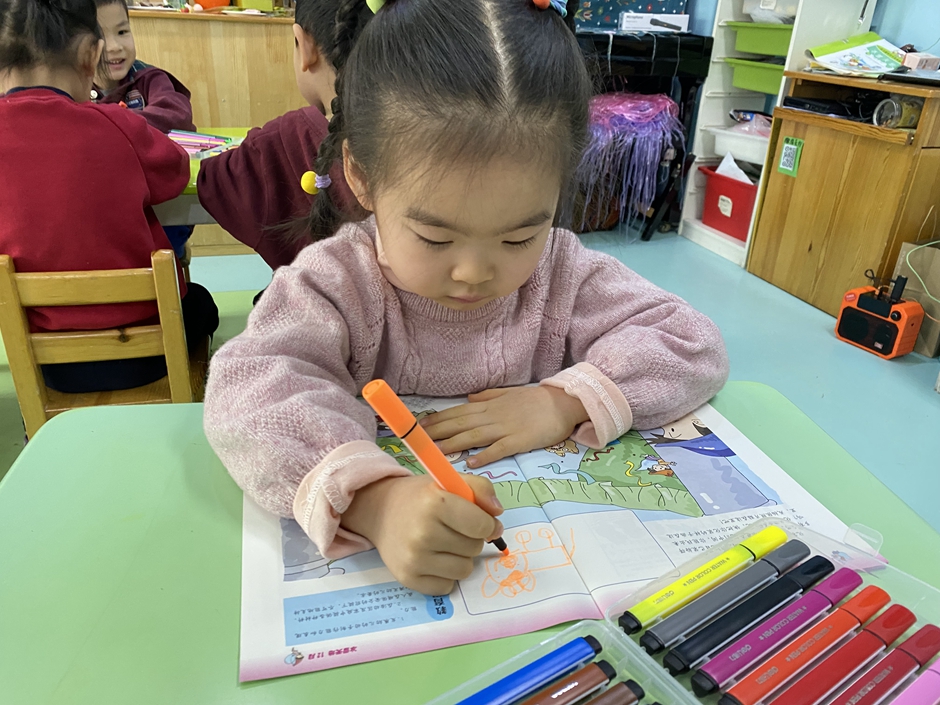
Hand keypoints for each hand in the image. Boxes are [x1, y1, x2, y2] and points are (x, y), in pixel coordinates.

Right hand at [341, 473, 503, 594]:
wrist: (380, 511)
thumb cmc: (421, 497)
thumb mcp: (450, 482)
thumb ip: (481, 490)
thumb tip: (497, 515)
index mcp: (435, 502)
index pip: (482, 526)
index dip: (487, 523)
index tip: (479, 521)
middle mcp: (423, 532)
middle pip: (475, 548)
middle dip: (470, 538)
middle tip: (453, 528)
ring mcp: (414, 558)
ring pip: (464, 569)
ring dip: (460, 558)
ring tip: (444, 543)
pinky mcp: (408, 578)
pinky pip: (447, 586)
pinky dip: (445, 575)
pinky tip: (432, 558)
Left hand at [420, 386, 588, 466]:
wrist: (562, 403)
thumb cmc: (536, 399)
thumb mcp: (508, 393)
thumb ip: (488, 396)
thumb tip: (468, 398)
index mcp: (489, 405)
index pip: (457, 412)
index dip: (438, 418)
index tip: (420, 425)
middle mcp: (492, 415)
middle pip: (460, 424)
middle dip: (438, 432)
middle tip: (418, 440)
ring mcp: (505, 428)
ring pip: (474, 436)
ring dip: (453, 444)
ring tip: (435, 452)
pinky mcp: (519, 441)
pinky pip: (498, 449)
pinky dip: (484, 455)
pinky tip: (470, 461)